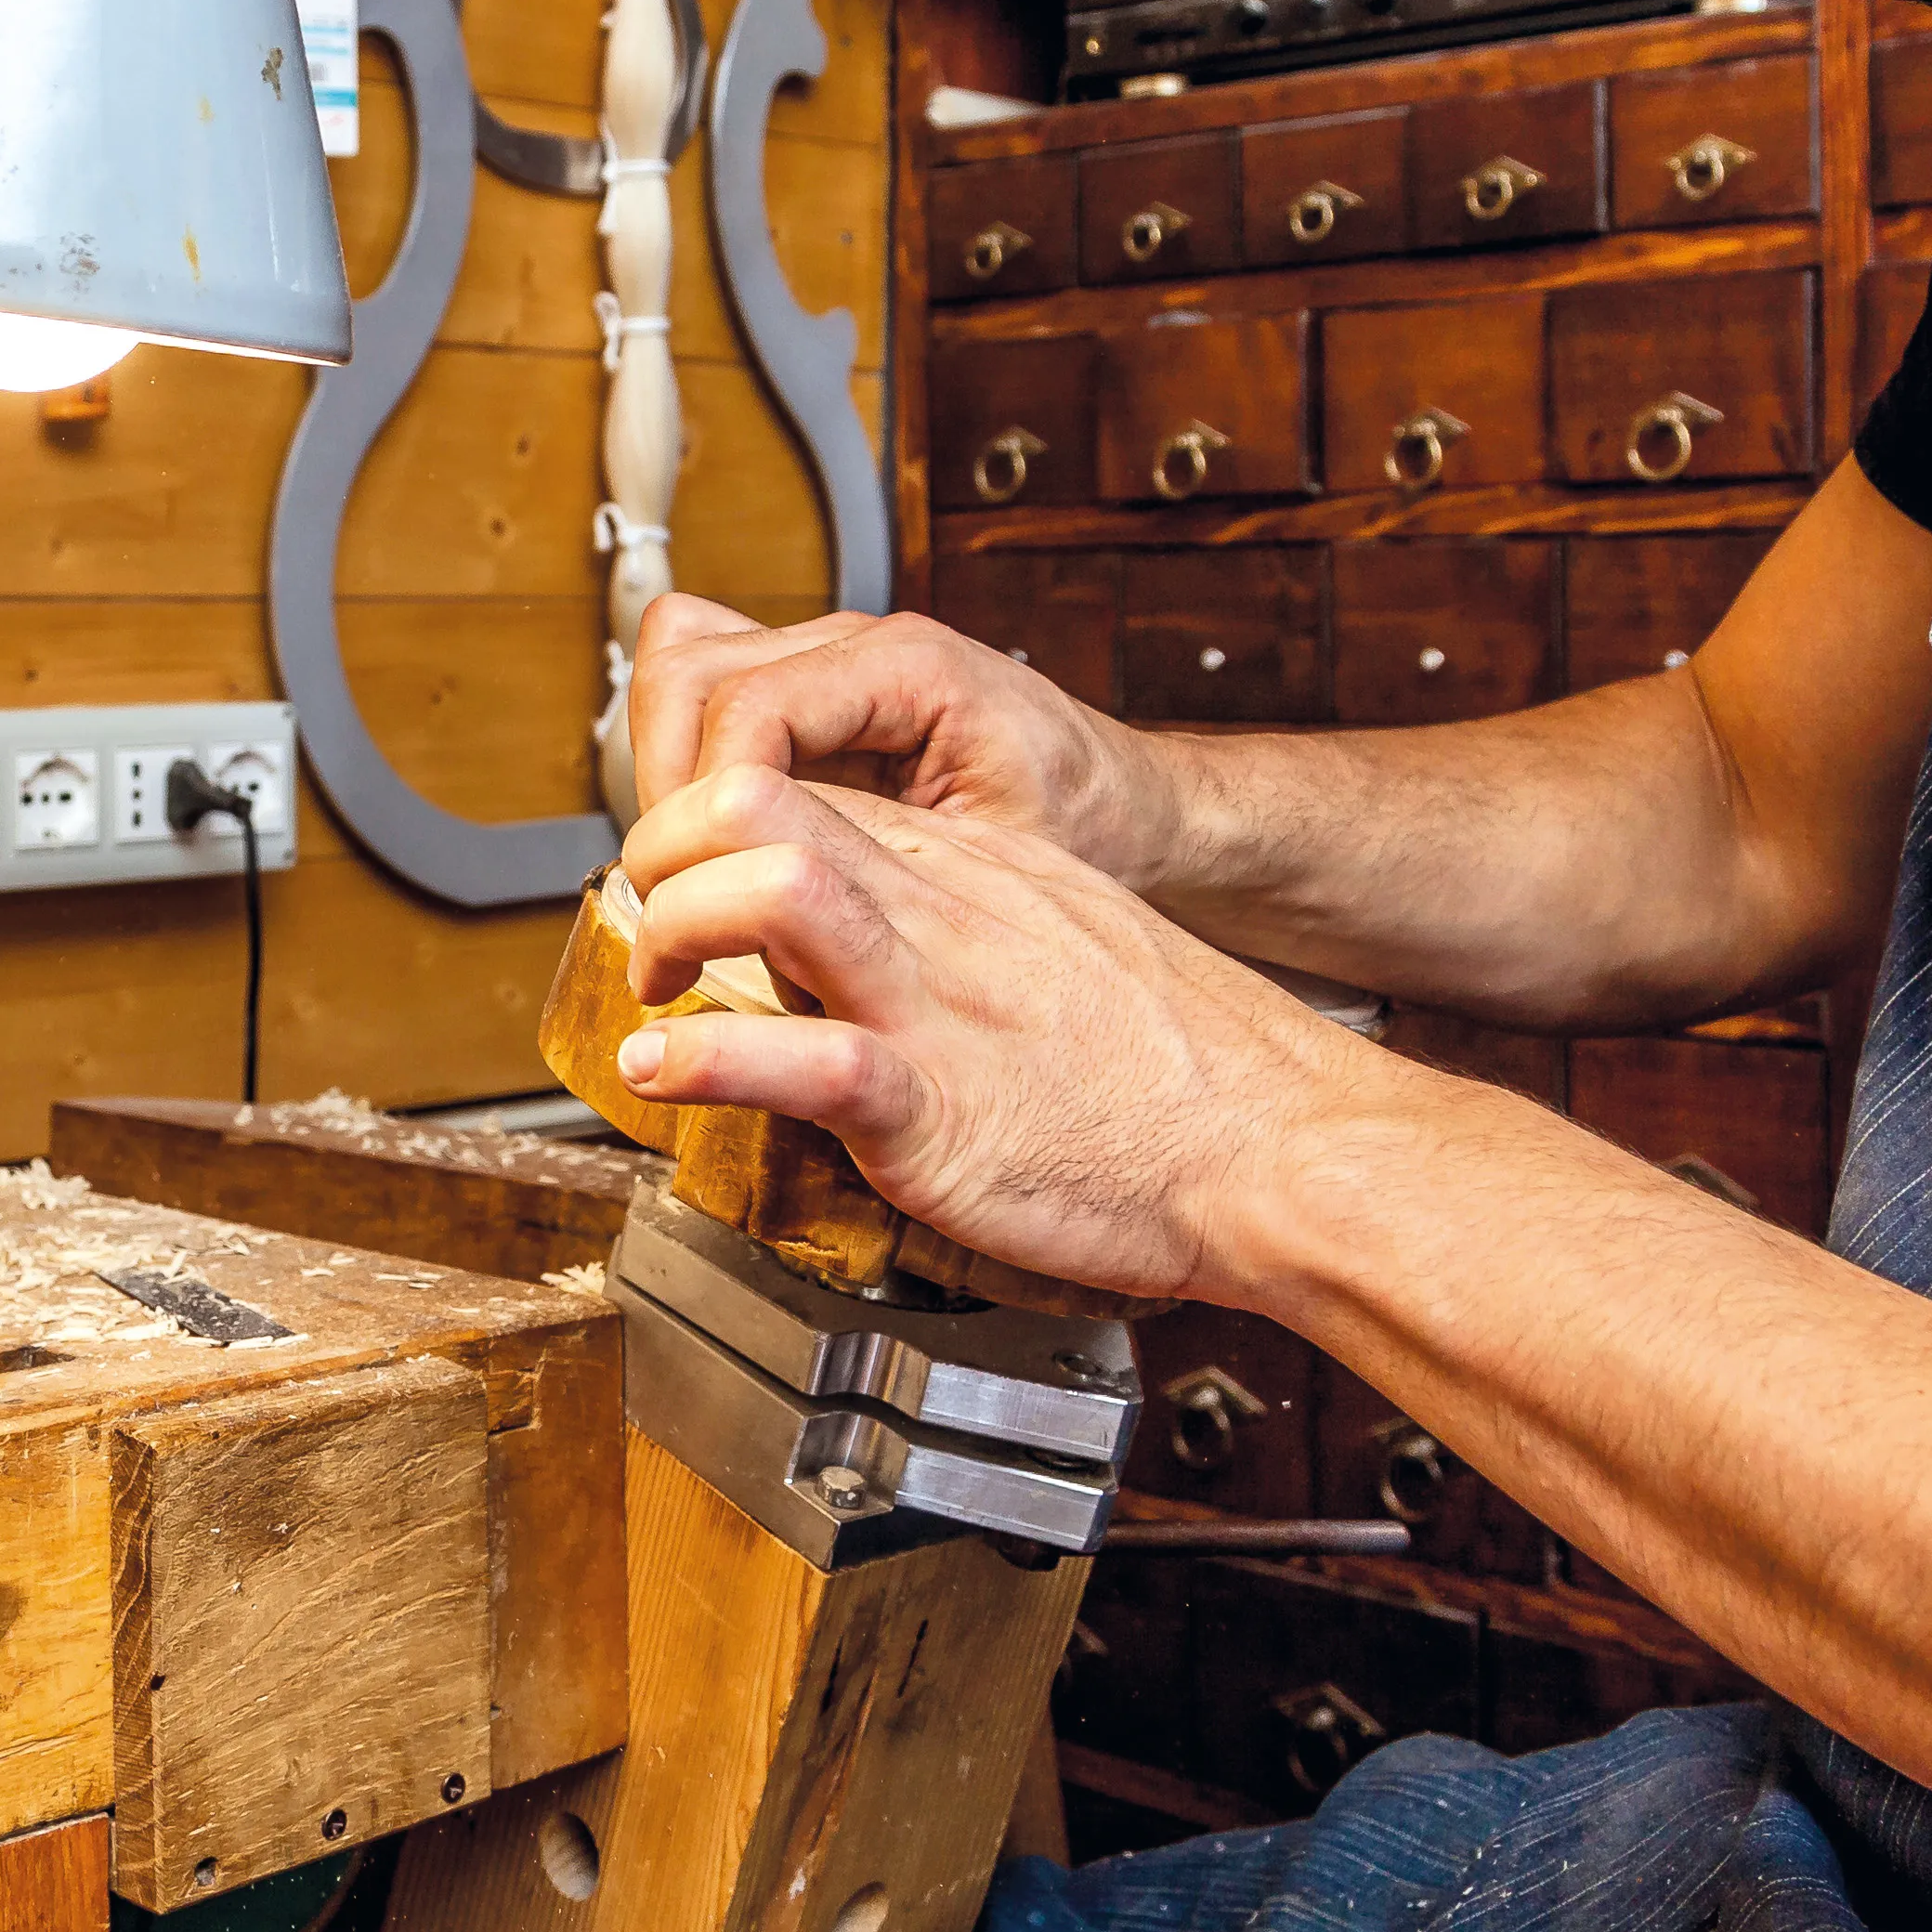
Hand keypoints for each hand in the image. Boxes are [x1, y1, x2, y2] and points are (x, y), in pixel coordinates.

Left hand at [615, 762, 1398, 1304]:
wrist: (1285, 1148)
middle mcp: (943, 914)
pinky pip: (806, 1059)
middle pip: (759, 794)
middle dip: (663, 846)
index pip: (800, 783)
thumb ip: (970, 924)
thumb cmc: (1182, 1074)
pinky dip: (707, 1061)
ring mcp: (937, 1005)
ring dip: (674, 924)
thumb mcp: (1067, 945)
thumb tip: (876, 930)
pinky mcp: (939, 1108)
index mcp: (971, 873)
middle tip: (646, 926)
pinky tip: (663, 1070)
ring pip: (771, 881)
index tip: (677, 882)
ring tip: (654, 991)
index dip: (706, 820)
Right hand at [623, 590, 1185, 888]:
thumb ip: (884, 865)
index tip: (702, 889)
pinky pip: (707, 700)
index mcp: (909, 667)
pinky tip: (715, 841)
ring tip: (689, 868)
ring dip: (665, 772)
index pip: (748, 706)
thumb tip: (763, 911)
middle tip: (679, 886)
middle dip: (666, 784)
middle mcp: (857, 646)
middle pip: (686, 673)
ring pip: (678, 674)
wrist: (1138, 809)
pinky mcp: (813, 697)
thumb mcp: (999, 863)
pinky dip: (687, 764)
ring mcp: (827, 663)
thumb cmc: (1090, 829)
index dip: (705, 801)